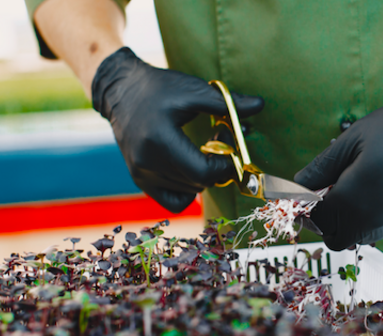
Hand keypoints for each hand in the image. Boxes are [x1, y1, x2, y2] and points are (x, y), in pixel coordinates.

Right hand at [92, 47, 263, 212]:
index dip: (225, 166)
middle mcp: (146, 162)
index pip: (202, 172)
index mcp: (159, 140)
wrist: (121, 90)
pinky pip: (173, 201)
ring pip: (189, 192)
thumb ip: (227, 103)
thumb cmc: (158, 87)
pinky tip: (189, 166)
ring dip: (204, 176)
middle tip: (219, 141)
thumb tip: (260, 104)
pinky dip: (188, 189)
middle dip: (218, 167)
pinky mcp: (139, 179)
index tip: (232, 148)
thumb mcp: (194, 90)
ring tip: (203, 149)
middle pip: (198, 184)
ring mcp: (140, 174)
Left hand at [295, 81, 382, 250]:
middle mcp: (374, 218)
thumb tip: (299, 183)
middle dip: (324, 221)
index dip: (304, 209)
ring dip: (348, 221)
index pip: (316, 220)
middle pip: (335, 238)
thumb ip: (323, 165)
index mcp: (355, 197)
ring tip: (352, 187)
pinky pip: (381, 229)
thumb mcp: (356, 136)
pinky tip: (378, 187)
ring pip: (359, 237)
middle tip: (326, 193)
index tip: (302, 195)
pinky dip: (370, 217)